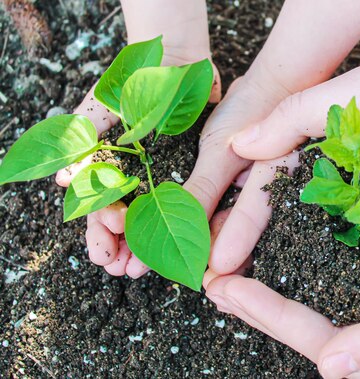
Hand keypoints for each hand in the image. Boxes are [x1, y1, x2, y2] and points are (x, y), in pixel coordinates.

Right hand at [54, 0, 220, 277]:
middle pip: (121, 222)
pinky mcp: (187, 177)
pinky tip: (178, 249)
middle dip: (119, 249)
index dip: (100, 227)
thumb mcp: (102, 108)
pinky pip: (182, 209)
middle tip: (123, 271)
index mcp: (107, 166)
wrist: (177, 65)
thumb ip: (83, 141)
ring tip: (140, 272)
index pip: (97, 205)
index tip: (110, 239)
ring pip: (148, 223)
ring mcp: (160, 179)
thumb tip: (66, 179)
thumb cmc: (134, 82)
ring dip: (141, 249)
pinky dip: (177, 231)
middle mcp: (131, 178)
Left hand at [205, 143, 359, 377]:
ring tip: (239, 263)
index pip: (330, 347)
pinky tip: (288, 242)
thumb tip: (330, 368)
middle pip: (318, 329)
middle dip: (265, 306)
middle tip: (217, 279)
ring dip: (282, 284)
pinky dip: (312, 259)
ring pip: (327, 302)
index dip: (274, 320)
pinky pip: (349, 273)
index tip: (228, 290)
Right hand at [210, 57, 359, 276]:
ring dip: (281, 264)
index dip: (240, 224)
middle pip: (281, 217)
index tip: (217, 262)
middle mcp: (335, 171)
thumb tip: (239, 143)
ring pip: (311, 235)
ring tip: (253, 299)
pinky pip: (350, 244)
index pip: (267, 187)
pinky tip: (311, 288)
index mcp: (319, 140)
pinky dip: (327, 264)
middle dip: (248, 251)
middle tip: (219, 288)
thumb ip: (297, 113)